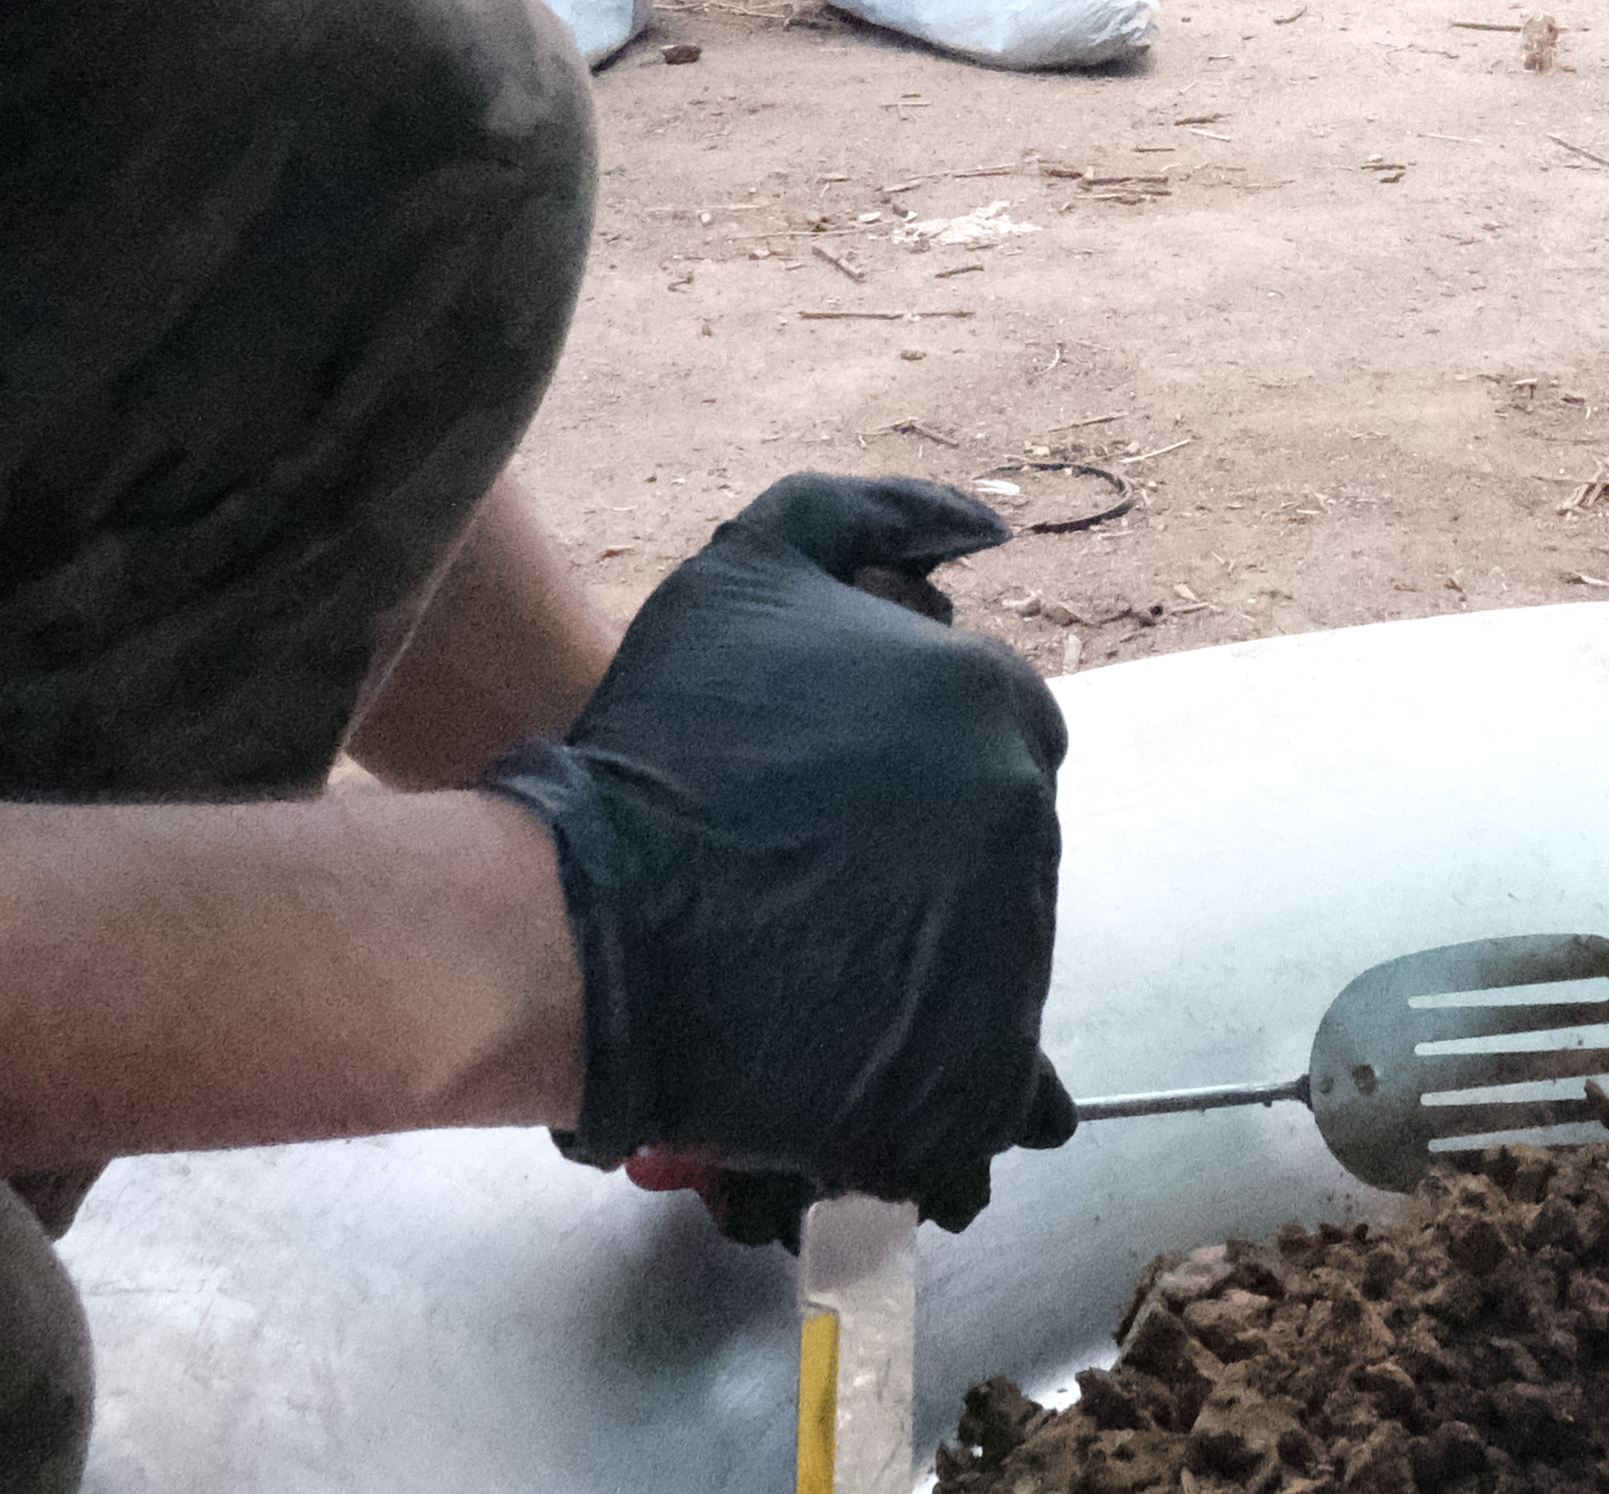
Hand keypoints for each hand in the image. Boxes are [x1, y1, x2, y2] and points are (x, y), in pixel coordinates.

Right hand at [489, 474, 1080, 1234]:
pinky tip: (850, 1069)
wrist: (579, 920)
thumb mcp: (749, 571)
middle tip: (804, 888)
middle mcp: (1028, 824)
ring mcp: (1012, 953)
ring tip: (804, 977)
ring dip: (921, 968)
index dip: (903, 770)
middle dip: (920, 864)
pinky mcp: (977, 1074)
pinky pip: (992, 1091)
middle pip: (994, 847)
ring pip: (993, 958)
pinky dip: (936, 1086)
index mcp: (998, 706)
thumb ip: (873, 516)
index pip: (990, 735)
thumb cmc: (655, 738)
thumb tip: (988, 522)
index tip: (824, 805)